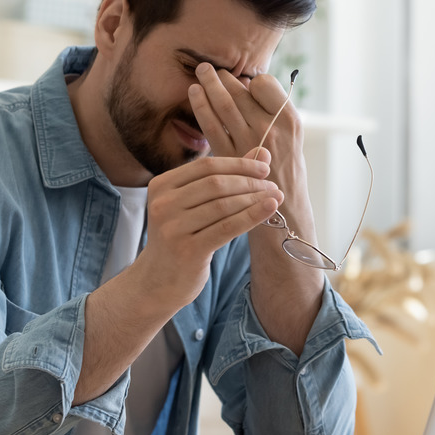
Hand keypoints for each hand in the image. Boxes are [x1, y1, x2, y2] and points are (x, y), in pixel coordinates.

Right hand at [132, 153, 283, 307]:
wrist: (158, 281)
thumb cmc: (181, 237)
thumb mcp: (194, 205)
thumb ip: (223, 177)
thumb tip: (262, 153)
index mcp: (161, 185)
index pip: (206, 166)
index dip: (238, 164)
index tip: (264, 168)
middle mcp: (163, 204)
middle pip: (216, 183)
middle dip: (249, 182)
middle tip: (272, 186)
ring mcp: (173, 228)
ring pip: (223, 205)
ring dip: (254, 199)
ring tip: (275, 198)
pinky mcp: (187, 250)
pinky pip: (227, 227)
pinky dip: (252, 216)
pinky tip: (269, 209)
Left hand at [188, 63, 303, 185]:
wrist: (284, 210)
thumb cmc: (287, 170)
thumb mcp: (292, 138)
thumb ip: (273, 113)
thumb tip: (246, 85)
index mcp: (290, 120)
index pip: (264, 84)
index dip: (251, 81)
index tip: (244, 83)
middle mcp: (270, 128)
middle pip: (241, 91)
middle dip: (222, 77)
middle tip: (209, 68)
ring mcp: (249, 142)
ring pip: (224, 104)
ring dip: (209, 84)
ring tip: (200, 72)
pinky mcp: (230, 157)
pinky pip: (211, 125)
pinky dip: (201, 106)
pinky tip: (194, 94)